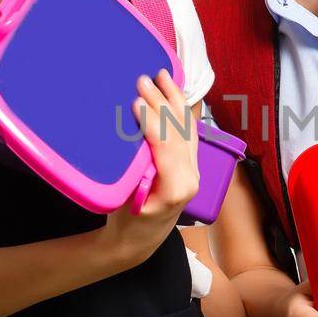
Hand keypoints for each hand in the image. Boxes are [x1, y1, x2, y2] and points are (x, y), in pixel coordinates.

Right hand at [103, 71, 199, 264]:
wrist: (140, 241)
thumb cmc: (126, 222)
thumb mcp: (123, 201)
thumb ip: (132, 172)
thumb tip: (129, 138)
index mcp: (176, 187)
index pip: (166, 145)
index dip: (152, 121)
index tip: (135, 101)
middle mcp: (191, 177)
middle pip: (178, 132)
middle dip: (161, 102)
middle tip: (142, 79)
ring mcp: (194, 170)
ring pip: (187, 128)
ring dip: (174, 100)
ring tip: (162, 75)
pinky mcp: (191, 165)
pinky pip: (189, 132)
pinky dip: (181, 111)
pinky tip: (173, 94)